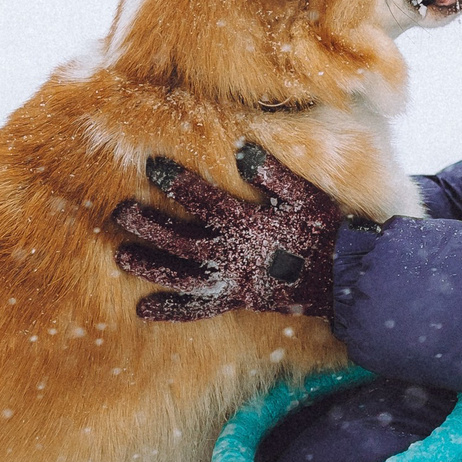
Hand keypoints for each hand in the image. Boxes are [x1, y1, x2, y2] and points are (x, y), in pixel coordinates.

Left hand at [110, 144, 343, 320]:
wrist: (341, 277)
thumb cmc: (323, 230)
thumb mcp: (304, 194)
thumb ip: (272, 173)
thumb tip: (242, 150)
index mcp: (245, 222)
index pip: (202, 199)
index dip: (175, 181)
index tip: (151, 167)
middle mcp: (232, 253)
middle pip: (180, 238)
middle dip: (148, 225)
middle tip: (120, 213)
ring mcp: (232, 280)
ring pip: (181, 274)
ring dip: (150, 265)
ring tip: (121, 256)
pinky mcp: (236, 299)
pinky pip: (199, 309)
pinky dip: (171, 310)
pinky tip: (144, 310)